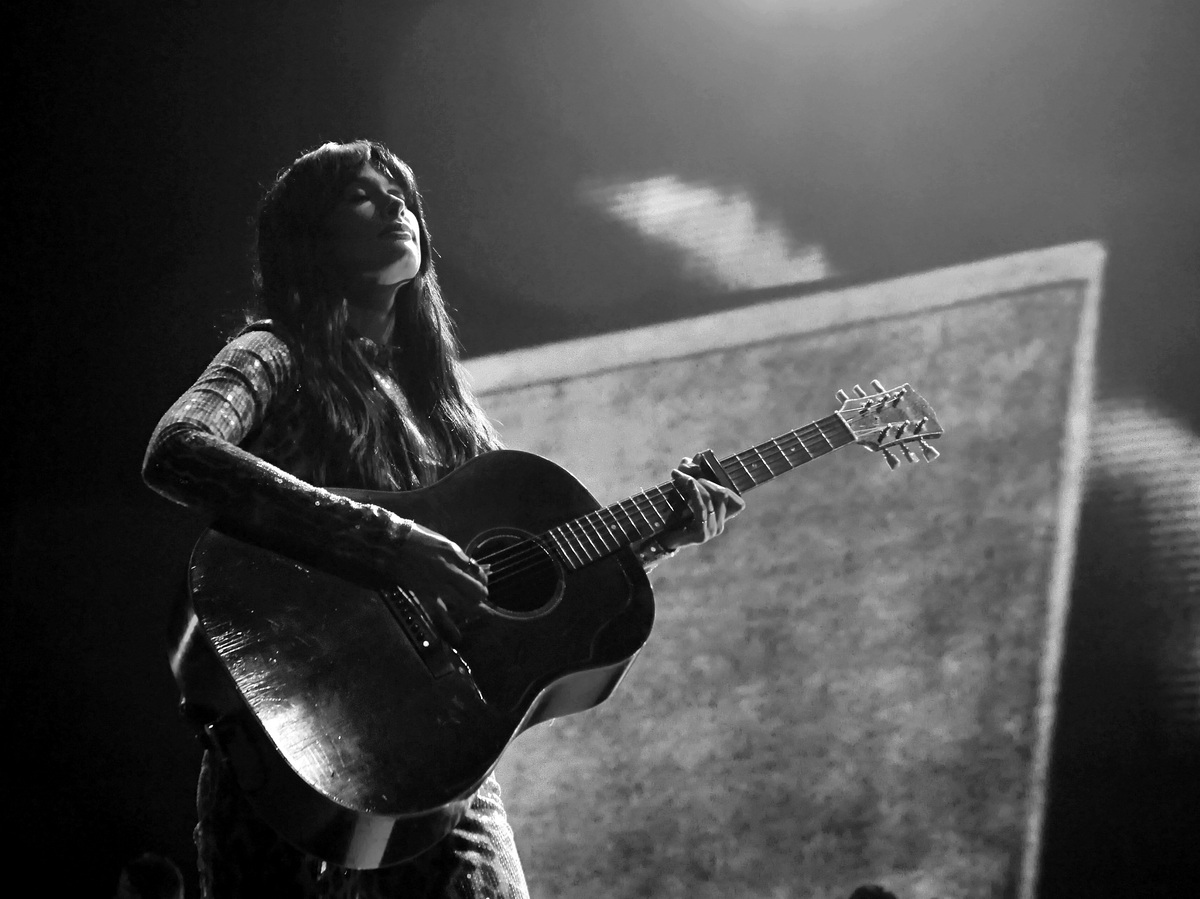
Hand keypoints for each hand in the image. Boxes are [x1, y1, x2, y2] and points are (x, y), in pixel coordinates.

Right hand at [391, 522, 487, 643]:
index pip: (478, 572)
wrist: (392, 544)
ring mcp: (437, 585)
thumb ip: (457, 556)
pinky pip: (439, 614)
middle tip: (481, 598)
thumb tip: (470, 567)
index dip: (483, 580)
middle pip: (474, 591)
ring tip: (478, 613)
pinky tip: (457, 637)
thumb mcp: (443, 542)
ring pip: (462, 603)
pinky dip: (449, 627)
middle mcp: (449, 571)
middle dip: (480, 596)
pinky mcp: (424, 594)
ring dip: (472, 610)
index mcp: (454, 556)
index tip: (482, 582)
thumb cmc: (418, 539)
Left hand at [661, 457, 745, 550]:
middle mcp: (721, 525)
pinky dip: (695, 492)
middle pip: (722, 493)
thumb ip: (692, 475)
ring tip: (679, 476)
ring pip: (710, 498)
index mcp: (721, 517)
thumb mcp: (685, 493)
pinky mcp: (702, 534)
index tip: (702, 475)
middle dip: (704, 479)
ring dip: (694, 483)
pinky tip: (689, 482)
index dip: (723, 484)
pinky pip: (702, 507)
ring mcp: (713, 531)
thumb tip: (695, 457)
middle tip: (685, 472)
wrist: (660, 538)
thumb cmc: (674, 515)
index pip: (736, 500)